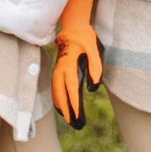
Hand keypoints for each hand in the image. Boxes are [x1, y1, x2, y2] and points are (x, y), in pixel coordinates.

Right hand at [50, 0, 102, 130]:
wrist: (73, 27)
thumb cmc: (86, 39)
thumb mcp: (96, 50)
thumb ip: (96, 68)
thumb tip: (93, 88)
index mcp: (70, 66)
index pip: (72, 90)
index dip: (75, 105)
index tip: (77, 118)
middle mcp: (61, 70)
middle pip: (62, 95)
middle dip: (68, 111)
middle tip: (75, 125)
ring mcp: (57, 70)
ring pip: (56, 92)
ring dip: (61, 106)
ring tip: (68, 119)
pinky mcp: (58, 69)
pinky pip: (55, 87)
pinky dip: (57, 98)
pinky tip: (61, 105)